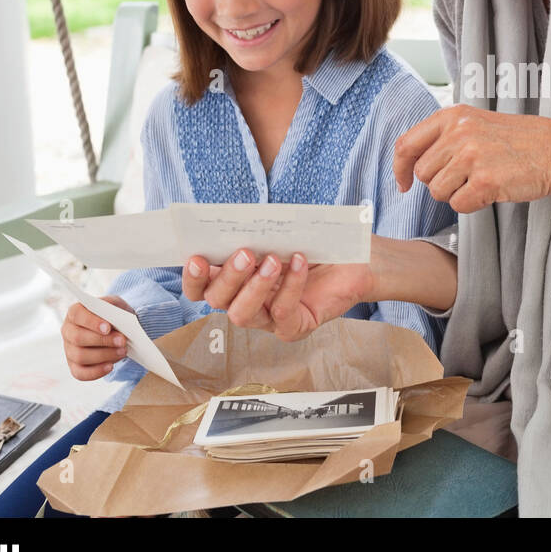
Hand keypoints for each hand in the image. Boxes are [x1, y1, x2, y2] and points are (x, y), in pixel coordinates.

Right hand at [61, 295, 134, 380]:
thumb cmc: (114, 316)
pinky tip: (110, 366)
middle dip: (102, 341)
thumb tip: (113, 318)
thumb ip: (112, 308)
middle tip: (122, 341)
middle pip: (78, 338)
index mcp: (75, 313)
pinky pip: (80, 373)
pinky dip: (96, 372)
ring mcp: (69, 350)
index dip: (91, 322)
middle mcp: (68, 331)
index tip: (108, 328)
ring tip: (122, 352)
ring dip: (104, 355)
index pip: (77, 315)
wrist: (119, 328)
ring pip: (80, 356)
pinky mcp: (75, 366)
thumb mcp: (115, 305)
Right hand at [182, 248, 371, 340]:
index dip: (193, 277)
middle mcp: (247, 303)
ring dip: (255, 287)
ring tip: (273, 261)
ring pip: (243, 315)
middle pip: (217, 302)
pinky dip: (290, 286)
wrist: (357, 258)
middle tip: (244, 252)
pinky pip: (282, 313)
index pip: (201, 288)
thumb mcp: (282, 233)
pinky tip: (299, 262)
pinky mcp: (294, 327)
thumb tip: (233, 224)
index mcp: (236, 281)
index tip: (195, 256)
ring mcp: (269, 319)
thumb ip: (256, 232)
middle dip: (226, 277)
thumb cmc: (315, 243)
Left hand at [392, 105, 550, 212]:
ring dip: (457, 194)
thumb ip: (444, 138)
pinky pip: (458, 205)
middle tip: (467, 177)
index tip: (404, 184)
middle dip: (440, 182)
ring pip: (438, 192)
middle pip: (423, 174)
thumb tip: (411, 165)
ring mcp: (471, 156)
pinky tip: (490, 191)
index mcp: (452, 117)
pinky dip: (472, 204)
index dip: (399, 168)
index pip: (406, 144)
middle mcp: (458, 133)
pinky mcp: (485, 180)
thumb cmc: (516, 141)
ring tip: (482, 180)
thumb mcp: (475, 124)